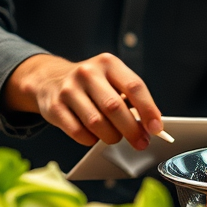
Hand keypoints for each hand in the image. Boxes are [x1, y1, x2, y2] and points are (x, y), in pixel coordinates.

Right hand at [4, 53, 162, 148]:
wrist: (50, 79)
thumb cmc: (91, 84)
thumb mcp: (111, 80)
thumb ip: (130, 99)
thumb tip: (150, 126)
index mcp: (108, 63)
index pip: (134, 87)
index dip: (149, 110)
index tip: (157, 129)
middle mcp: (88, 73)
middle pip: (115, 107)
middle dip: (132, 130)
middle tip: (141, 142)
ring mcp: (69, 89)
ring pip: (96, 123)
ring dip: (111, 136)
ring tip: (115, 137)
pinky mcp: (54, 107)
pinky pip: (78, 132)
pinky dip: (91, 139)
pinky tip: (94, 136)